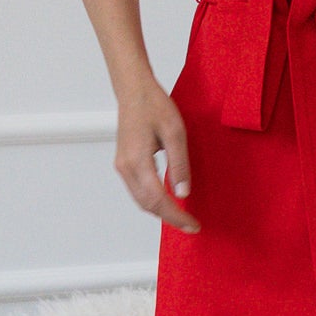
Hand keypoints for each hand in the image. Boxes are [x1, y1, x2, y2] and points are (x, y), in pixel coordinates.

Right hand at [115, 80, 199, 232]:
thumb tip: (183, 194)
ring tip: (182, 216)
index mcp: (138, 161)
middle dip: (170, 218)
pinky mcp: (123, 163)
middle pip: (147, 205)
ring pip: (140, 200)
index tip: (193, 224)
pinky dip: (152, 200)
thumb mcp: (176, 132)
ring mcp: (121, 166)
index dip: (176, 215)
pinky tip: (167, 200)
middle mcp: (125, 167)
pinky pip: (137, 190)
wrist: (134, 90)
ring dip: (160, 211)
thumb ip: (179, 164)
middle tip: (192, 225)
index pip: (158, 199)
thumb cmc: (155, 105)